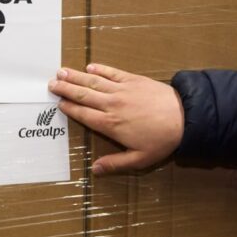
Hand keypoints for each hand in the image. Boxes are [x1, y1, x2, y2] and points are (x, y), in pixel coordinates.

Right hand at [48, 63, 184, 174]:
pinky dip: (100, 69)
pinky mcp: (134, 80)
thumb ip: (115, 163)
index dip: (70, 108)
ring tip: (61, 72)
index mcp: (110, 125)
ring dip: (76, 76)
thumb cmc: (162, 140)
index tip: (58, 103)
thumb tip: (95, 170)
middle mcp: (112, 105)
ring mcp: (122, 90)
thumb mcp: (139, 159)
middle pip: (83, 95)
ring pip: (94, 82)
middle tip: (51, 83)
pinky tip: (90, 67)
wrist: (185, 117)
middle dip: (66, 89)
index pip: (84, 114)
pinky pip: (112, 73)